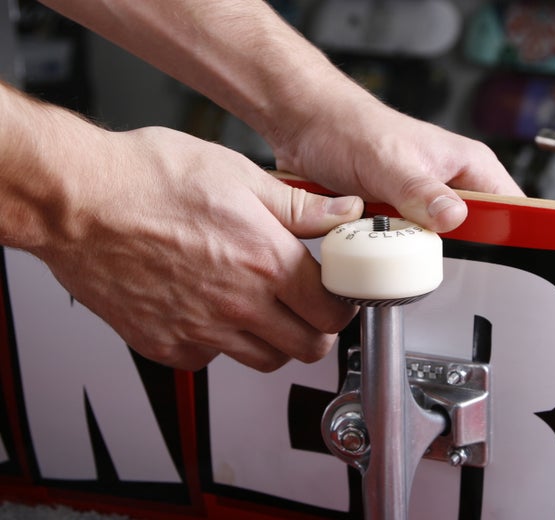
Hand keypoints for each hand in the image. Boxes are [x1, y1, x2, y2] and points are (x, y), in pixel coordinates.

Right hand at [33, 126, 362, 371]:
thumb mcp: (237, 175)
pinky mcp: (167, 345)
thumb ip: (299, 205)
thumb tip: (344, 212)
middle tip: (308, 308)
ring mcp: (201, 330)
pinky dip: (219, 345)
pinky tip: (211, 312)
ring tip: (263, 309)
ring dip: (275, 341)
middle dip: (317, 329)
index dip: (342, 304)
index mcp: (265, 261)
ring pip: (265, 361)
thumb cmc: (147, 179)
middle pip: (307, 347)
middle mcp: (238, 304)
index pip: (332, 310)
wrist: (76, 200)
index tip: (336, 295)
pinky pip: (210, 361)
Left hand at [273, 89, 523, 232]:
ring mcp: (424, 203)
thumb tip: (453, 217)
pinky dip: (391, 251)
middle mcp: (451, 185)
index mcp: (468, 165)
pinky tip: (377, 247)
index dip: (514, 237)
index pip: (512, 208)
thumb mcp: (387, 161)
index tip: (504, 263)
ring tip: (393, 243)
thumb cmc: (349, 127)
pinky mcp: (398, 217)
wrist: (306, 126)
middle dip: (453, 253)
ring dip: (415, 253)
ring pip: (437, 247)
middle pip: (476, 237)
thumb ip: (420, 190)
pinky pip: (405, 246)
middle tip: (426, 252)